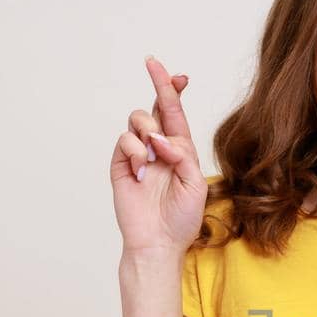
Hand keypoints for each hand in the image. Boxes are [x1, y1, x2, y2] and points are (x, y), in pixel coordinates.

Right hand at [111, 56, 208, 252]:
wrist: (159, 243)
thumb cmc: (181, 218)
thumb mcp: (195, 183)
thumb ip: (183, 154)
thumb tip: (161, 137)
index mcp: (180, 149)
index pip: (176, 112)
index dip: (174, 89)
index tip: (178, 73)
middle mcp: (159, 147)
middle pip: (155, 106)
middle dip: (160, 88)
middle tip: (161, 80)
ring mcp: (139, 154)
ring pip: (138, 119)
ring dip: (148, 129)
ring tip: (155, 155)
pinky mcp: (121, 165)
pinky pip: (124, 140)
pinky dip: (135, 151)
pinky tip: (142, 171)